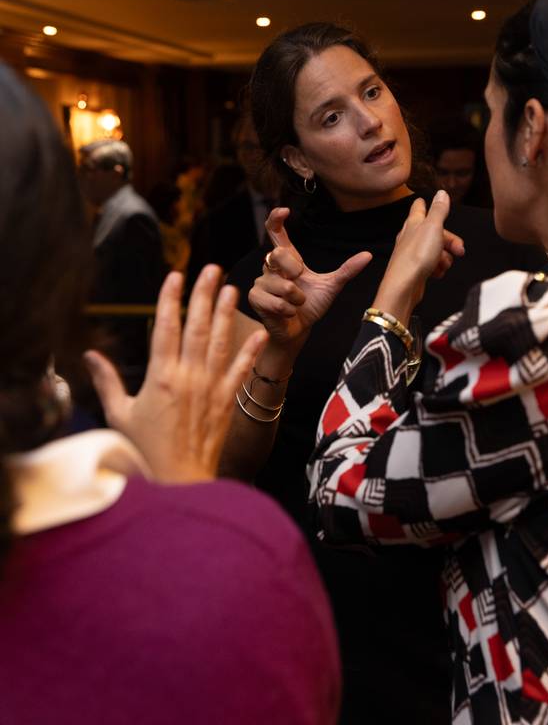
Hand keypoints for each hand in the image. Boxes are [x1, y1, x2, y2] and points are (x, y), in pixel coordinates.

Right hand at [84, 266, 267, 482]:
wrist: (177, 480)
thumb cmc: (144, 450)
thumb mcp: (119, 414)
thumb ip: (107, 381)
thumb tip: (88, 356)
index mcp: (160, 377)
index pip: (166, 326)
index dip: (171, 298)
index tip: (175, 275)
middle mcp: (188, 376)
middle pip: (197, 326)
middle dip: (204, 293)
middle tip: (211, 267)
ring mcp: (210, 388)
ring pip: (220, 341)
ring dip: (226, 312)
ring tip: (232, 287)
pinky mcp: (226, 401)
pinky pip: (241, 370)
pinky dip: (250, 350)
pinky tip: (258, 331)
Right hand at [249, 207, 371, 347]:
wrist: (299, 329)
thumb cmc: (312, 305)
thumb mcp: (332, 286)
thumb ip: (347, 270)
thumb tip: (368, 255)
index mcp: (288, 259)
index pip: (276, 233)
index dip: (276, 219)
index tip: (285, 211)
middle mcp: (270, 266)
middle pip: (278, 254)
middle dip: (295, 272)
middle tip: (300, 287)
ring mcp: (261, 281)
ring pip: (281, 285)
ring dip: (296, 300)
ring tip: (295, 305)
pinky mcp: (255, 298)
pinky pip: (275, 302)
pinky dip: (287, 311)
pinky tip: (287, 314)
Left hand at [374, 192, 464, 323]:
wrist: (404, 285)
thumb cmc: (416, 256)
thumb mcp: (433, 227)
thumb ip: (439, 210)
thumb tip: (441, 193)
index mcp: (414, 222)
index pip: (420, 206)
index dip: (429, 205)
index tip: (439, 207)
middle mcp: (411, 235)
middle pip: (434, 231)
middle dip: (449, 240)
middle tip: (459, 250)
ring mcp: (412, 252)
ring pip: (435, 249)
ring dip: (445, 256)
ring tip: (443, 264)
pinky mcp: (414, 268)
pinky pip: (431, 264)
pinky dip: (437, 268)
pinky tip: (437, 273)